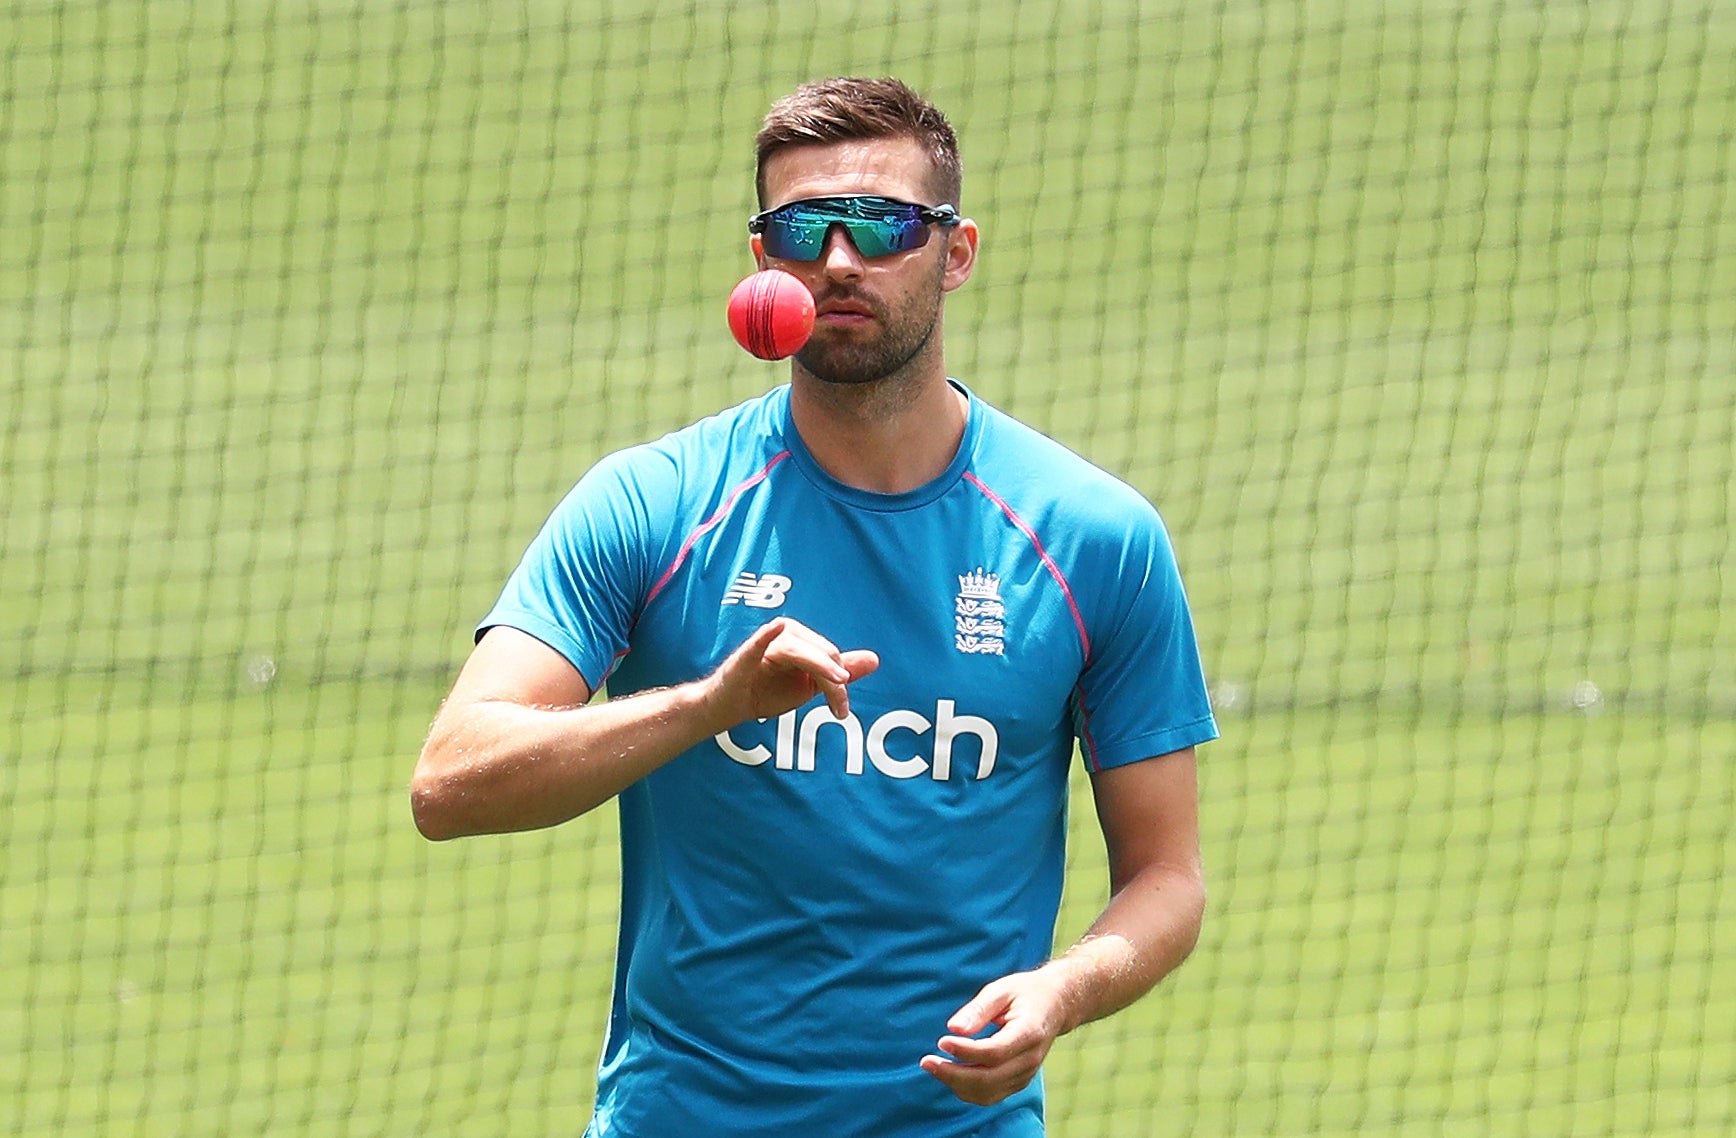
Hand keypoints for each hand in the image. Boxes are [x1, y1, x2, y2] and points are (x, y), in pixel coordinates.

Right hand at [706, 616, 878, 724]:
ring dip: (820, 667)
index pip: (830, 656)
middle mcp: (785, 636)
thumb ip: (839, 673)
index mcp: (801, 640)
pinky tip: (775, 628)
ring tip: (837, 687)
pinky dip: (766, 636)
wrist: (732, 706)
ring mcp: (764, 645)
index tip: (843, 709)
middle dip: (834, 681)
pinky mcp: (745, 657)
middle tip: (840, 709)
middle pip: (820, 653)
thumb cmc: (767, 690)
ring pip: (799, 651)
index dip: (841, 681)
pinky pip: (756, 643)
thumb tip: (874, 659)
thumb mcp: (809, 685)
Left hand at [919, 967, 1074, 1105]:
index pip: (994, 1052)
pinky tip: (951, 1072)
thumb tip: (953, 1028)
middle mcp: (1030, 1059)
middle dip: (953, 1074)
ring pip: (987, 1092)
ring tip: (934, 1066)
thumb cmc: (1025, 993)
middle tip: (926, 1060)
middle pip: (988, 1079)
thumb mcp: (1002, 989)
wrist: (1055, 1005)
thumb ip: (978, 1009)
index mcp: (1029, 1032)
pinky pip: (990, 1095)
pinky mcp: (1019, 1081)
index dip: (965, 1051)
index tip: (941, 1041)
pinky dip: (967, 1089)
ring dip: (956, 1084)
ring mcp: (1026, 1074)